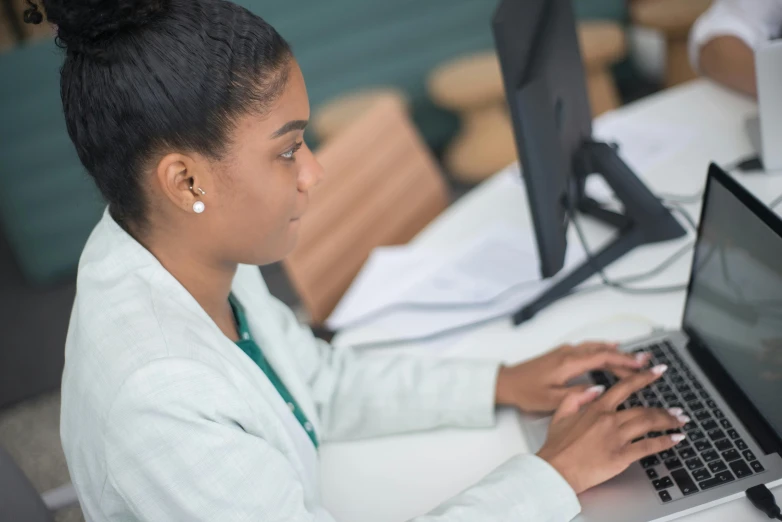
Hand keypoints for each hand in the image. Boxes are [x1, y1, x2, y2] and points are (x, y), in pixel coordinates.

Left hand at [495, 341, 649, 412]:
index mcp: (568, 363)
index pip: (603, 358)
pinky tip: (608, 349)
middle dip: (626, 356)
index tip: (643, 365)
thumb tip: (599, 390)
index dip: (625, 361)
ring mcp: (564, 352)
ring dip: (616, 352)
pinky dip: (602, 348)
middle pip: (603, 351)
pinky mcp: (561, 354)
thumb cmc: (525, 391)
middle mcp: (568, 353)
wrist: (506, 382)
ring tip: (635, 357)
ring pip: (596, 348)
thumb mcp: (552, 400)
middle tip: (648, 362)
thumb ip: (577, 395)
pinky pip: (588, 347)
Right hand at [537, 365, 689, 493]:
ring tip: (679, 422)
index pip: (624, 387)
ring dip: (667, 422)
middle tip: (678, 410)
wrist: (556, 469)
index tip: (657, 372)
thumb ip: (577, 397)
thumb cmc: (557, 446)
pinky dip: (664, 442)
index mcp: (596, 408)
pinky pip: (648, 446)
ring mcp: (617, 438)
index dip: (643, 378)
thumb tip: (595, 389)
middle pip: (643, 410)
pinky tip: (675, 440)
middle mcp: (609, 420)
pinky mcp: (621, 456)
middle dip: (664, 409)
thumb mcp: (560, 414)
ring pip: (648, 424)